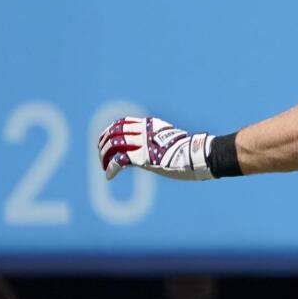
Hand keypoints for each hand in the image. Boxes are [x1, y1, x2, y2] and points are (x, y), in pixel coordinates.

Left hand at [97, 116, 212, 181]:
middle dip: (103, 143)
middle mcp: (143, 130)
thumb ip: (160, 138)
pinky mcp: (142, 157)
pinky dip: (111, 168)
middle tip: (102, 155)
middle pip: (114, 132)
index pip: (123, 122)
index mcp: (150, 124)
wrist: (196, 155)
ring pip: (113, 145)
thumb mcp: (172, 138)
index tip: (107, 140)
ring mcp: (142, 143)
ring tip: (104, 166)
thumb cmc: (189, 150)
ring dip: (104, 156)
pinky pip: (119, 160)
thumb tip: (160, 145)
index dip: (110, 131)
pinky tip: (109, 175)